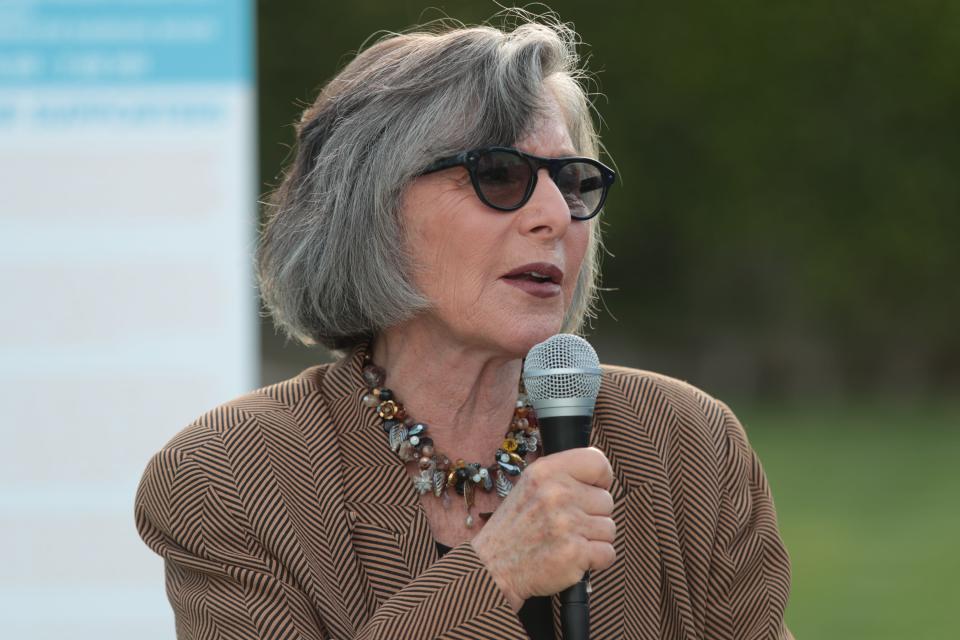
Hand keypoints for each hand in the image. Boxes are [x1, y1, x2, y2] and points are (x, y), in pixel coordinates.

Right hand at [470, 447, 615, 611]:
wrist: (493, 567)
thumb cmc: (516, 528)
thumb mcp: (530, 485)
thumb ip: (563, 476)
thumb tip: (601, 478)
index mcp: (546, 471)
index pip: (597, 462)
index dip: (600, 479)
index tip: (592, 491)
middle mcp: (557, 493)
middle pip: (606, 500)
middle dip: (592, 515)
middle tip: (566, 525)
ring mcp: (567, 523)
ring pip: (609, 528)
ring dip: (593, 539)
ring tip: (567, 541)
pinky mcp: (575, 553)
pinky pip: (608, 553)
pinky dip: (596, 559)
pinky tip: (573, 557)